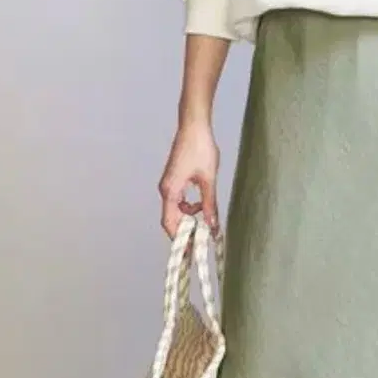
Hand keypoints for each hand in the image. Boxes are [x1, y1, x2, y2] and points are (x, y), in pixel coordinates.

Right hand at [158, 123, 220, 239]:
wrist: (194, 125)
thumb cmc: (200, 148)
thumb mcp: (208, 180)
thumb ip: (209, 205)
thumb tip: (212, 226)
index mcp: (170, 191)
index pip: (170, 223)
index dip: (179, 239)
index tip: (190, 252)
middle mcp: (166, 189)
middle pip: (171, 219)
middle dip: (185, 232)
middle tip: (201, 242)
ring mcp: (169, 184)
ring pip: (176, 210)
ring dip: (189, 218)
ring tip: (206, 221)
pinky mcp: (174, 180)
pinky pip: (179, 201)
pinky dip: (189, 207)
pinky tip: (202, 205)